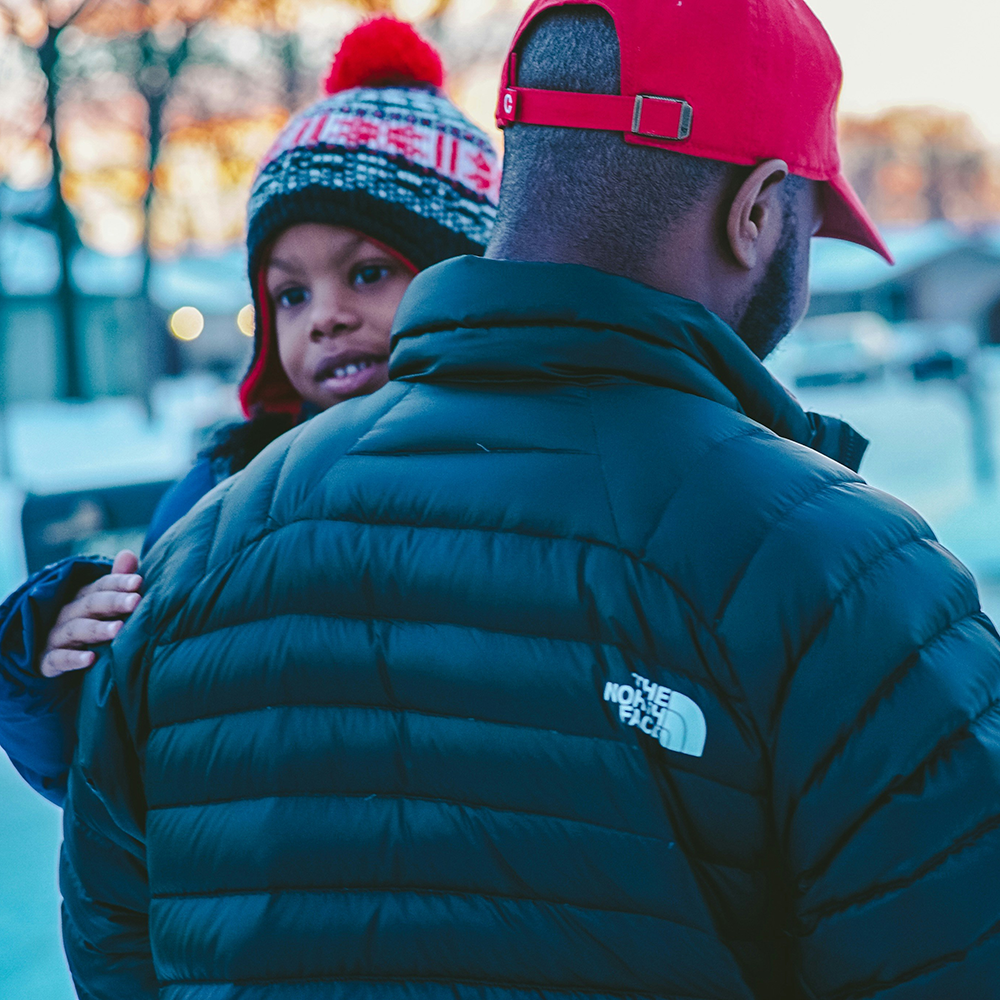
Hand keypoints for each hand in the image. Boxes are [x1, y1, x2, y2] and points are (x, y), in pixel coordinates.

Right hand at [40, 550, 142, 677]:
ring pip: (76, 629)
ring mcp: (56, 636)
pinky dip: (72, 659)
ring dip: (96, 629)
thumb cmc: (90, 625)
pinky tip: (90, 659)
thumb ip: (117, 582)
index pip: (101, 586)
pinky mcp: (47, 661)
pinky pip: (58, 659)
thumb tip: (129, 554)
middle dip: (113, 602)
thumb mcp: (104, 605)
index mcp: (83, 598)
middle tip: (136, 602)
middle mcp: (67, 613)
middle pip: (90, 604)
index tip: (139, 582)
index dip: (119, 582)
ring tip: (118, 629)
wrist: (56, 659)